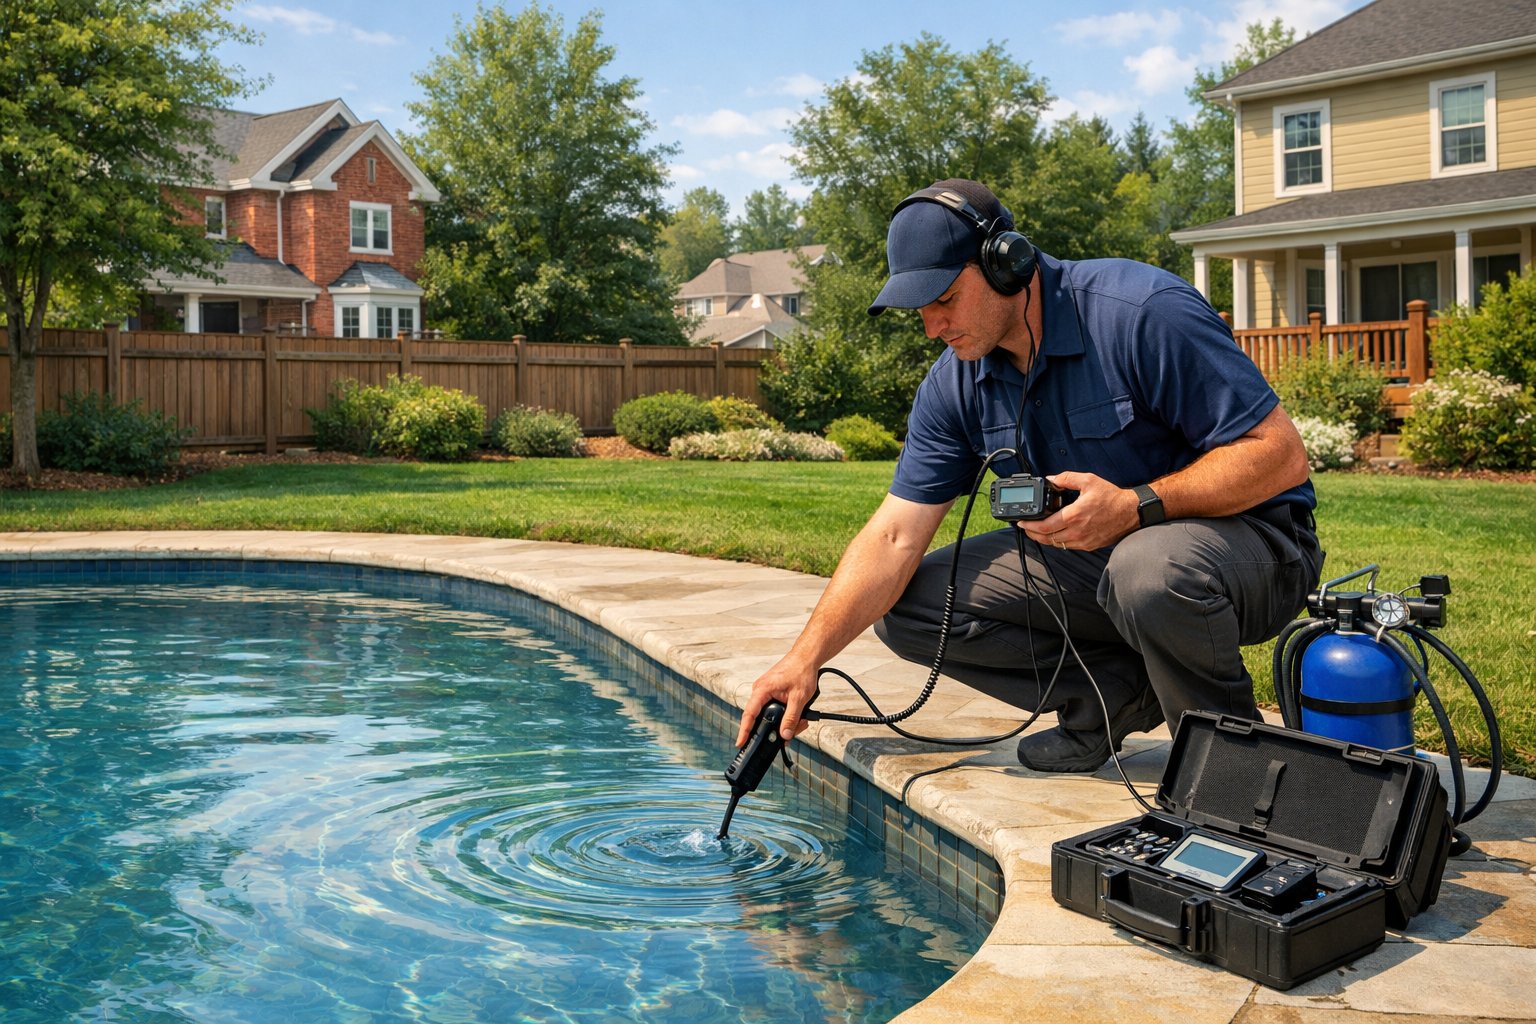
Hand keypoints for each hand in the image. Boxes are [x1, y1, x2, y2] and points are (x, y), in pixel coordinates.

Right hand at [735, 656, 818, 747]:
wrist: (806, 657)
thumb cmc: (801, 671)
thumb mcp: (799, 698)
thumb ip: (791, 718)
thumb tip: (785, 735)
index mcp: (762, 690)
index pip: (749, 714)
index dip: (744, 730)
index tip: (740, 742)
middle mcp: (760, 691)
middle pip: (761, 718)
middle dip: (777, 728)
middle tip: (792, 732)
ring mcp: (765, 692)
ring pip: (770, 714)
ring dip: (785, 721)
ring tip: (801, 721)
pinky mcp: (772, 692)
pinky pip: (774, 708)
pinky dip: (785, 714)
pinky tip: (797, 714)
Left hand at [1018, 471, 1140, 550]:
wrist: (1131, 512)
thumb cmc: (1112, 498)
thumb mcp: (1088, 481)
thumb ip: (1067, 478)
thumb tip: (1051, 479)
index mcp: (1074, 516)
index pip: (1044, 526)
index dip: (1029, 526)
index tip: (1021, 522)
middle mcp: (1076, 531)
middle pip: (1046, 538)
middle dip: (1032, 534)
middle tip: (1025, 528)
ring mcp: (1082, 541)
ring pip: (1056, 544)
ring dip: (1044, 539)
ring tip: (1037, 531)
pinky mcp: (1089, 545)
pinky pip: (1067, 546)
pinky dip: (1058, 541)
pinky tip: (1055, 534)